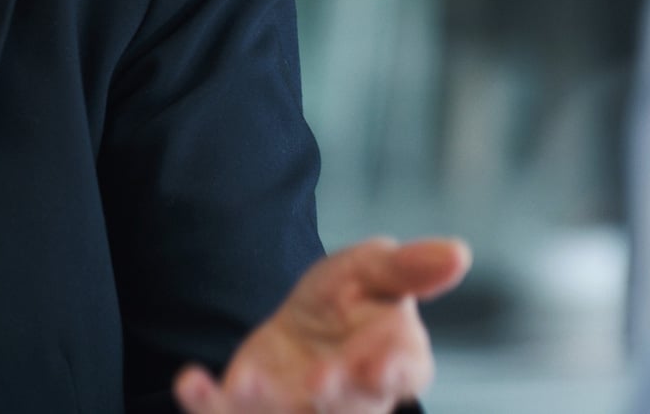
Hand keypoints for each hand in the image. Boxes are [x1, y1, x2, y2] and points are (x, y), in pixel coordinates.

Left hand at [174, 237, 470, 413]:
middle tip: (320, 380)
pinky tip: (190, 382)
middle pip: (351, 407)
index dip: (393, 372)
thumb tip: (459, 251)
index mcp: (395, 361)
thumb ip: (410, 267)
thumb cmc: (349, 299)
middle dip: (336, 395)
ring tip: (248, 384)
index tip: (381, 368)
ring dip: (267, 406)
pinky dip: (207, 403)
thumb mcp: (374, 268)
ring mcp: (300, 410)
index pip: (405, 372)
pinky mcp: (251, 411)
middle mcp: (352, 398)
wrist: (299, 324)